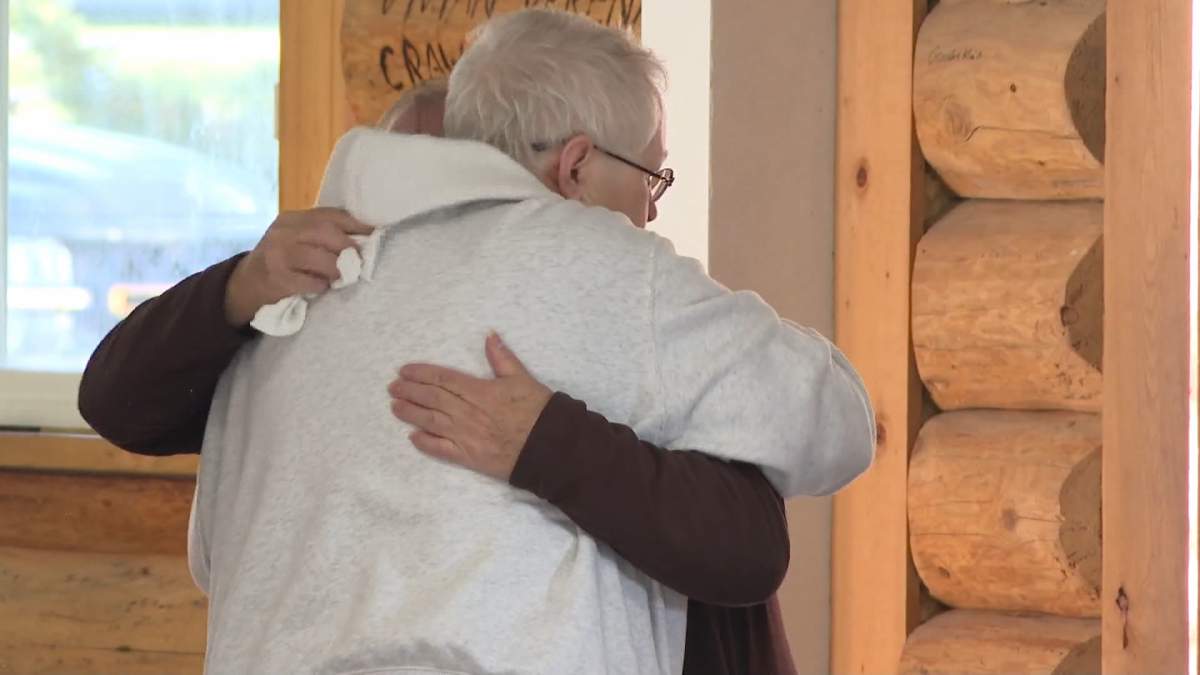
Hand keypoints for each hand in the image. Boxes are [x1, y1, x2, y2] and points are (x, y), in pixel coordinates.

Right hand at [224, 208, 372, 325]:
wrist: (246, 283)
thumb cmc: (281, 260)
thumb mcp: (296, 238)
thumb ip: (321, 234)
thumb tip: (362, 238)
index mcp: (292, 218)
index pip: (328, 214)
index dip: (354, 223)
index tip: (373, 232)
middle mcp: (283, 232)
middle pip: (325, 232)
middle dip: (347, 247)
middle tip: (357, 260)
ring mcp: (277, 254)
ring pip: (317, 256)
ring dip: (335, 268)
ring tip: (341, 276)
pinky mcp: (276, 277)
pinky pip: (307, 281)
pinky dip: (320, 285)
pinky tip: (321, 287)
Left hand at [388, 332, 553, 481]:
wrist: (549, 447)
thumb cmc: (538, 411)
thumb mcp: (522, 378)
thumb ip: (502, 358)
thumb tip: (489, 335)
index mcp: (480, 391)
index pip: (443, 379)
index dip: (421, 373)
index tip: (405, 370)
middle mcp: (468, 412)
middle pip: (432, 398)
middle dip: (410, 391)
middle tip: (393, 387)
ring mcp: (466, 436)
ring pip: (431, 421)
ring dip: (411, 413)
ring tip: (394, 407)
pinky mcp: (469, 456)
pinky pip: (441, 449)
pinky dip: (425, 443)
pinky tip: (412, 437)